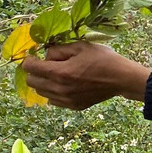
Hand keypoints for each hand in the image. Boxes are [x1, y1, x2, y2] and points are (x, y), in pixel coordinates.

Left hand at [21, 42, 151, 109]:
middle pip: (31, 82)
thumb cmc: (103, 59)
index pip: (29, 68)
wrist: (122, 79)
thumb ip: (59, 49)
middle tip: (47, 65)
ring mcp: (66, 100)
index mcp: (59, 72)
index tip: (35, 56)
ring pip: (41, 92)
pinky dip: (54, 92)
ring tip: (58, 75)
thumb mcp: (81, 46)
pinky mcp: (73, 106)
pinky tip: (66, 85)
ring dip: (44, 82)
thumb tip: (46, 55)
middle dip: (35, 72)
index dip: (30, 60)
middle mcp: (59, 89)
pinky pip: (54, 100)